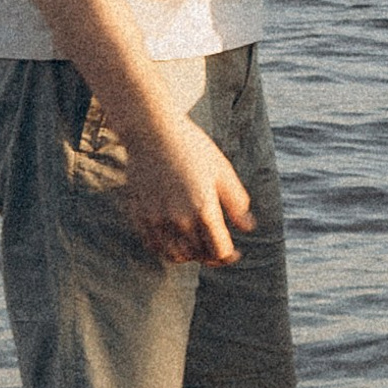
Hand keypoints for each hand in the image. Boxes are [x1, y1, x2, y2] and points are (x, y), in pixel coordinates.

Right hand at [121, 112, 254, 264]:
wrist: (151, 131)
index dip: (229, 256)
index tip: (234, 252)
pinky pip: (154, 246)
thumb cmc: (192, 147)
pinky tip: (176, 240)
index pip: (219, 251)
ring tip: (197, 246)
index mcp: (204, 208)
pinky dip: (167, 249)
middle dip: (212, 256)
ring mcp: (157, 219)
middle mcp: (179, 218)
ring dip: (190, 256)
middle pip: (199, 256)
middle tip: (217, 249)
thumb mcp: (222, 171)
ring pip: (175, 255)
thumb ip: (236, 203)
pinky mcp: (140, 215)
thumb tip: (247, 227)